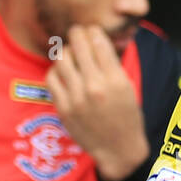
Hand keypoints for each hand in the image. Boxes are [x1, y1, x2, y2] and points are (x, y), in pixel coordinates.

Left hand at [46, 25, 148, 180]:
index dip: (93, 31)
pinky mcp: (63, 108)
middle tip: (77, 33)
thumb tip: (97, 40)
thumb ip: (113, 64)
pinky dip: (56, 70)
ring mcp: (76, 98)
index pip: (98, 41)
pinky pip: (51, 78)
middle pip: (79, 45)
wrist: (118, 149)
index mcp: (115, 80)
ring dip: (66, 51)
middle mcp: (95, 87)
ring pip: (62, 58)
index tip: (92, 31)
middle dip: (78, 34)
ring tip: (71, 53)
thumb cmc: (126, 117)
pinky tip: (63, 72)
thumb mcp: (128, 87)